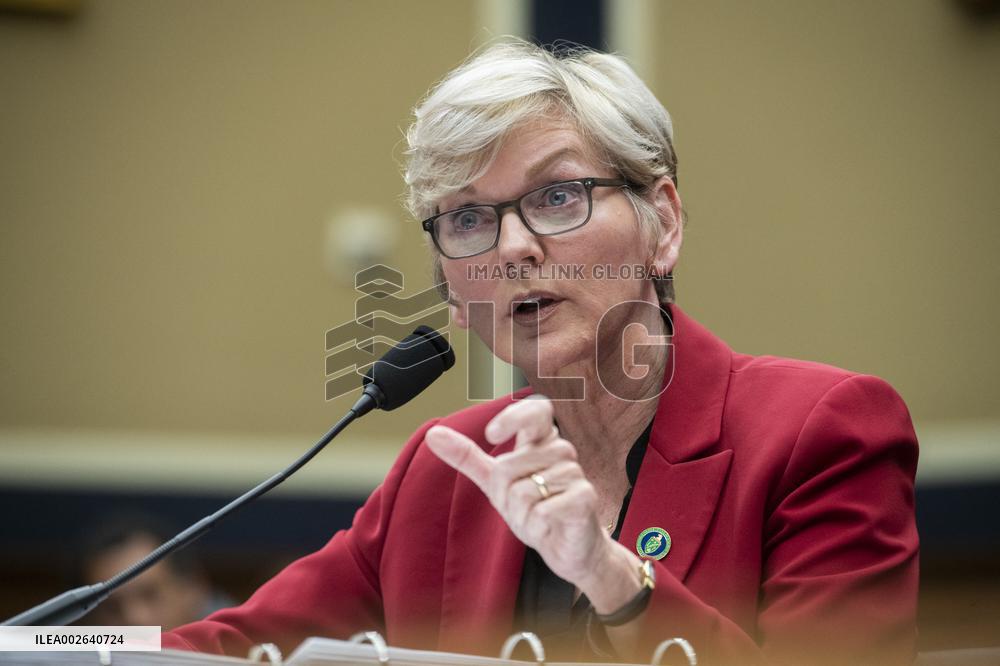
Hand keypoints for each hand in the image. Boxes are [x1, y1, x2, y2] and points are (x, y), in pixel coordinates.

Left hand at [424, 396, 617, 589]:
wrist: (567, 548)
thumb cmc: (535, 510)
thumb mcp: (496, 483)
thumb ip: (468, 457)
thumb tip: (433, 434)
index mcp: (541, 441)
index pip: (536, 409)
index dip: (513, 416)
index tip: (490, 435)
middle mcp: (561, 451)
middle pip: (508, 466)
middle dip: (504, 496)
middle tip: (523, 508)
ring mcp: (575, 472)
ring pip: (523, 491)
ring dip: (521, 516)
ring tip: (537, 518)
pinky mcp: (585, 497)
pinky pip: (541, 510)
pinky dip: (536, 525)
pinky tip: (548, 527)